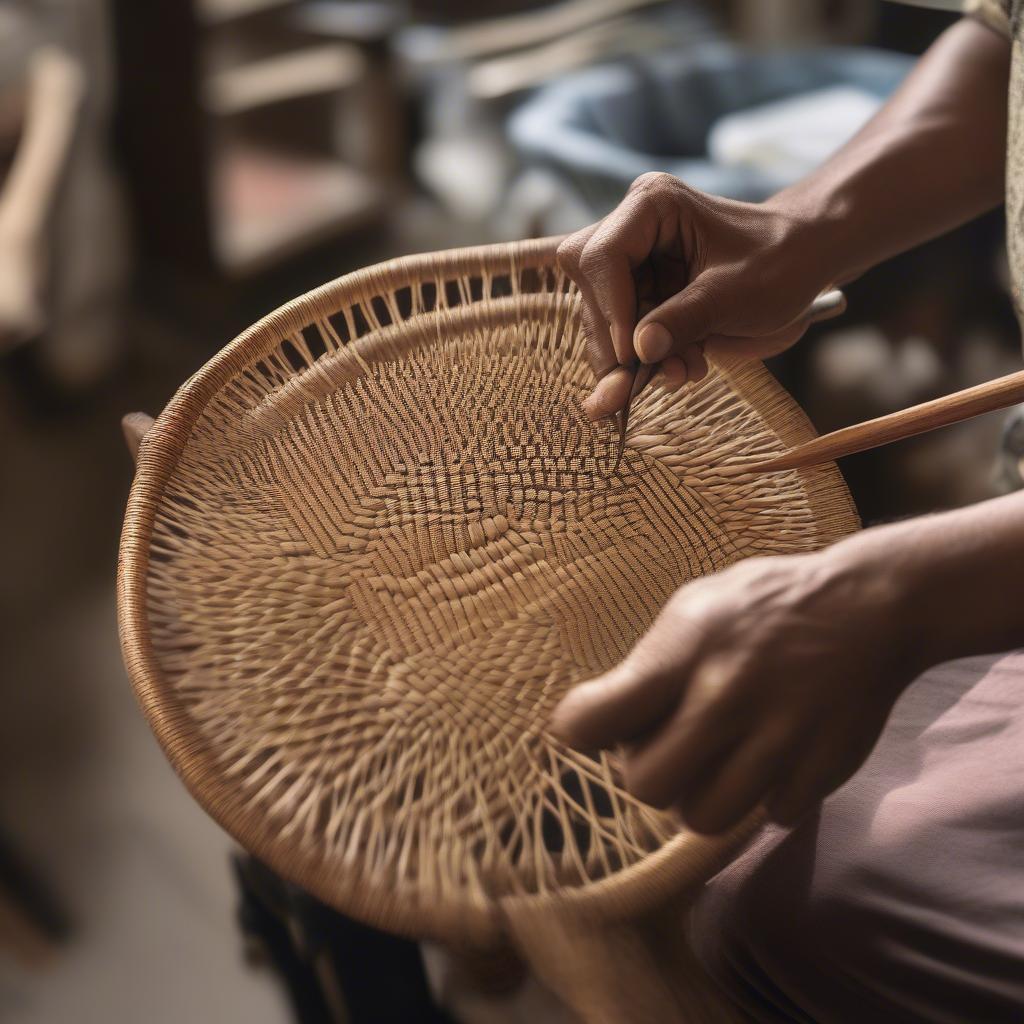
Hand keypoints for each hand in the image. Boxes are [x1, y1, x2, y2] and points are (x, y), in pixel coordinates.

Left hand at [550, 547, 924, 833]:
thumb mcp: (695, 606)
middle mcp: (726, 699)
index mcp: (684, 652)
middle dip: (647, 771)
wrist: (871, 605)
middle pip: (645, 787)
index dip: (583, 729)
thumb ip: (649, 665)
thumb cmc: (767, 603)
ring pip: (703, 819)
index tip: (596, 724)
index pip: (594, 720)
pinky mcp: (823, 769)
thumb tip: (600, 727)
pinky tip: (770, 758)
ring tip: (714, 761)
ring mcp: (778, 740)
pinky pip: (769, 816)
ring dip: (700, 795)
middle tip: (668, 745)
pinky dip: (765, 796)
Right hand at [556, 172, 837, 418]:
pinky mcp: (641, 294)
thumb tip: (639, 351)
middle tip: (642, 382)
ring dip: (634, 359)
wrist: (804, 264)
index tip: (632, 355)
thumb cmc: (781, 261)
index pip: (603, 258)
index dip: (611, 310)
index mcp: (652, 206)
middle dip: (616, 343)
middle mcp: (632, 230)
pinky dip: (647, 361)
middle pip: (591, 292)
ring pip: (602, 320)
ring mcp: (634, 264)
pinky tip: (685, 367)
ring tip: (684, 372)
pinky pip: (623, 335)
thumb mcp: (737, 294)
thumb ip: (685, 320)